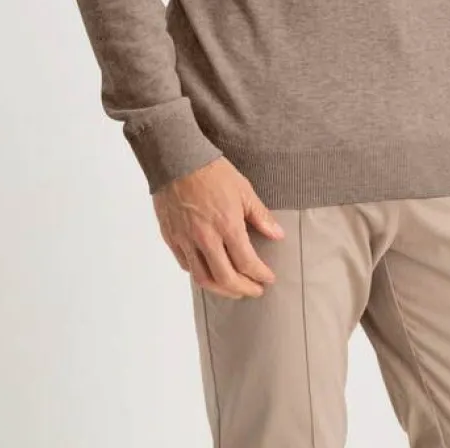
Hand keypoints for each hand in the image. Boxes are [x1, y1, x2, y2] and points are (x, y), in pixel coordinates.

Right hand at [153, 156, 285, 298]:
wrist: (177, 159)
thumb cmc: (211, 171)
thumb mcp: (243, 189)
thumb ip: (260, 215)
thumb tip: (278, 235)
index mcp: (227, 225)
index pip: (247, 263)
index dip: (260, 275)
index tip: (268, 278)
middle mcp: (206, 238)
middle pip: (226, 279)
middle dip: (244, 289)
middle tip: (254, 290)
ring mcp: (186, 240)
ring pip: (203, 279)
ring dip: (222, 290)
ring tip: (233, 290)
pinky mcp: (171, 238)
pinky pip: (186, 266)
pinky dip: (200, 274)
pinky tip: (210, 272)